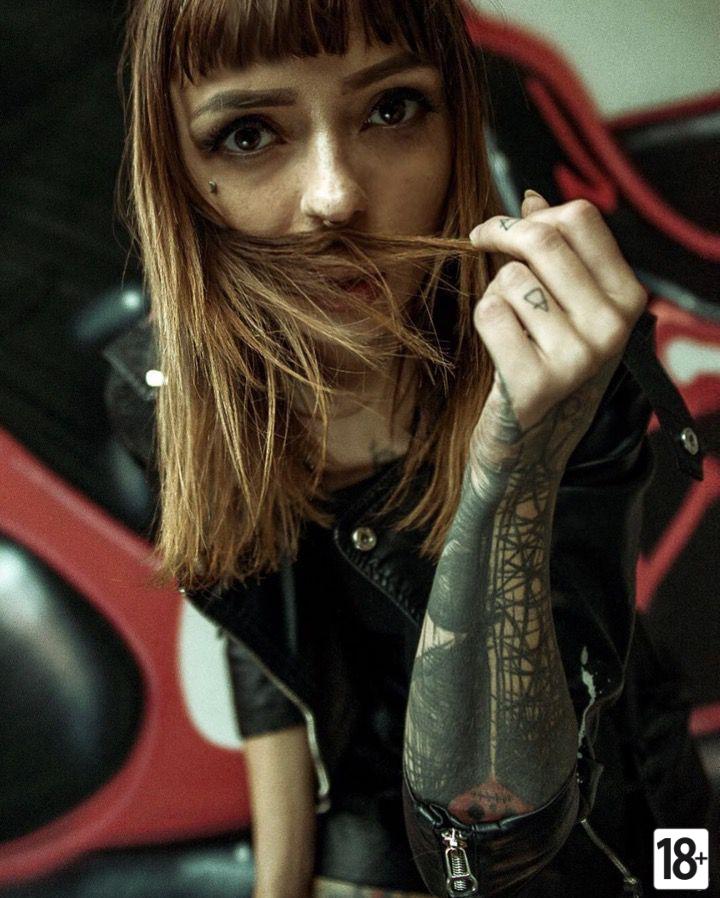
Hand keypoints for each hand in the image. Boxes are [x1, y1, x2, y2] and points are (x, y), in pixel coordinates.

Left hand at [467, 191, 646, 491]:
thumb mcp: (566, 310)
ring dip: (494, 293)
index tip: (500, 228)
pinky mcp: (536, 383)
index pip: (580, 218)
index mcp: (627, 299)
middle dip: (499, 235)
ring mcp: (577, 358)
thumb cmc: (543, 365)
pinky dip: (483, 323)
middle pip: (542, 240)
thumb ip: (555, 255)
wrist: (530, 447)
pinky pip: (490, 313)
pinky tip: (498, 349)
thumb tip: (531, 197)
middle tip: (478, 242)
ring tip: (508, 326)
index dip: (529, 215)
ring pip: (510, 279)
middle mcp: (611, 327)